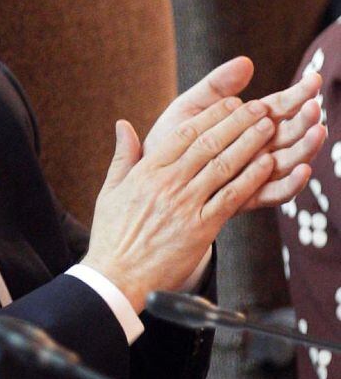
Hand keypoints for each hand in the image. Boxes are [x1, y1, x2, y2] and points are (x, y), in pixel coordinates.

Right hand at [86, 96, 277, 311]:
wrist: (116, 275)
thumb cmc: (112, 235)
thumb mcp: (109, 190)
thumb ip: (122, 156)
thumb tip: (123, 125)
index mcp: (146, 172)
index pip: (183, 134)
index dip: (210, 116)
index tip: (229, 103)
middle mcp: (167, 184)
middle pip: (208, 144)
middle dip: (237, 122)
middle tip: (259, 107)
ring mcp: (185, 206)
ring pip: (223, 166)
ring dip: (249, 144)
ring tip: (268, 127)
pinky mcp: (200, 228)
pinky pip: (231, 197)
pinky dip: (251, 178)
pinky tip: (267, 165)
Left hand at [142, 57, 323, 210]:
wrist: (146, 178)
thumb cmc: (168, 139)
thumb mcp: (190, 107)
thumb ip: (217, 86)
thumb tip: (246, 62)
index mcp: (245, 123)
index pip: (279, 106)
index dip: (298, 94)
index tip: (313, 79)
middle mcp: (256, 148)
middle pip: (289, 133)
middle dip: (305, 119)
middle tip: (314, 107)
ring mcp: (253, 174)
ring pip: (288, 161)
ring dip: (305, 147)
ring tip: (316, 132)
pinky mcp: (246, 198)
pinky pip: (274, 194)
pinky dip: (290, 184)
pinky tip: (302, 170)